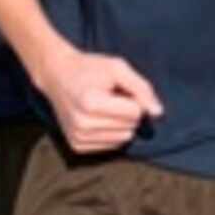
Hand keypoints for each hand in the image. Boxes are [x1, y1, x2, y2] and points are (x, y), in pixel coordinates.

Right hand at [39, 43, 160, 153]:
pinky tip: (97, 119)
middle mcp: (82, 124)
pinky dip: (111, 133)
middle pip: (130, 127)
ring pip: (123, 139)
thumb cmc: (90, 69)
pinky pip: (112, 146)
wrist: (57, 75)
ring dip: (120, 123)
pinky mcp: (77, 146)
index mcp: (90, 103)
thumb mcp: (118, 68)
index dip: (133, 99)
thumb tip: (157, 113)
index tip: (117, 89)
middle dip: (127, 112)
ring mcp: (78, 137)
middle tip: (109, 98)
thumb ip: (141, 88)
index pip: (135, 112)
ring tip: (103, 108)